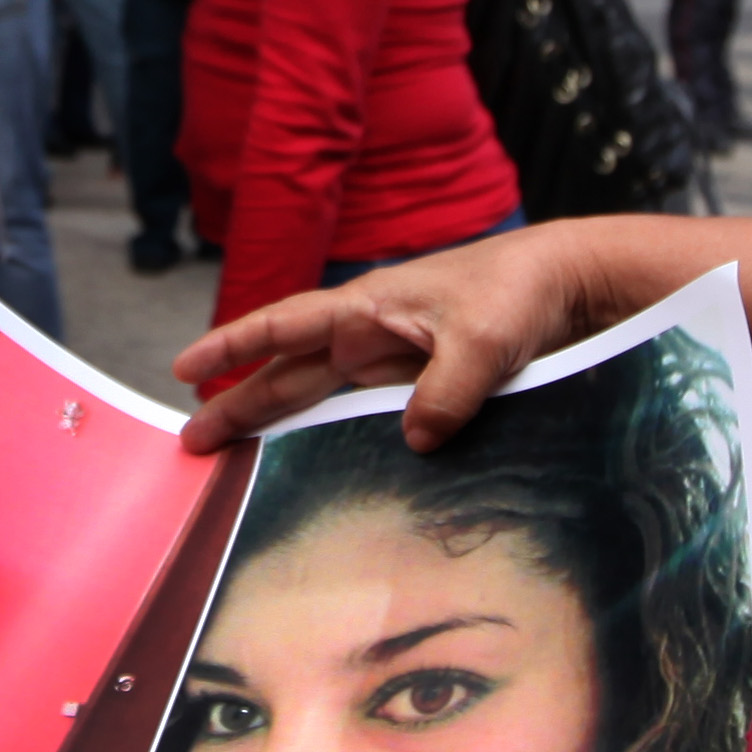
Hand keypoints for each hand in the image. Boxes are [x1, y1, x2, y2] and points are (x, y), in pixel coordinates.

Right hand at [171, 220, 596, 453]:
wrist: (567, 285)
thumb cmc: (518, 291)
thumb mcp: (485, 340)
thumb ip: (447, 391)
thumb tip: (414, 441)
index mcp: (367, 308)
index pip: (284, 327)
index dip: (233, 347)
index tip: (184, 367)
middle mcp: (368, 335)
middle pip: (288, 373)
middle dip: (238, 403)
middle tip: (191, 443)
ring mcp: (389, 362)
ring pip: (317, 397)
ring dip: (277, 424)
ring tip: (232, 459)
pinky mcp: (418, 386)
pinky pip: (361, 416)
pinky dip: (331, 438)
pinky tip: (315, 466)